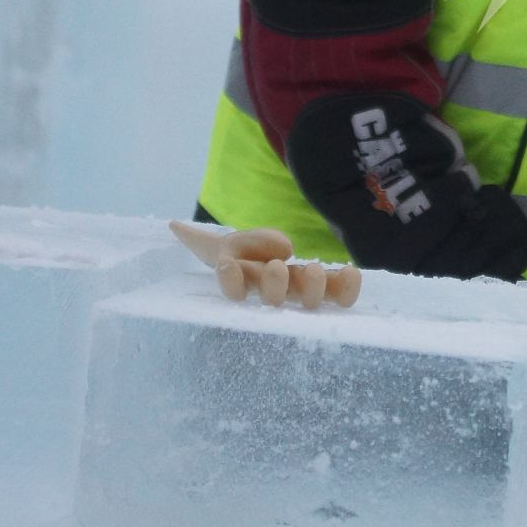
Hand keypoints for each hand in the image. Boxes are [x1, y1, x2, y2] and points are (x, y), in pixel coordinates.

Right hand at [169, 221, 362, 308]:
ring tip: (314, 267)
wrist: (272, 257)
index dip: (232, 282)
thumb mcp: (221, 241)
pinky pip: (338, 293)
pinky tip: (352, 272)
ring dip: (311, 287)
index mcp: (247, 282)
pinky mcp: (327, 285)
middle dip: (275, 286)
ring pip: (305, 299)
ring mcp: (300, 290)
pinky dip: (346, 287)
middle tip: (277, 266)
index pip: (234, 290)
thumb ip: (198, 237)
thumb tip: (174, 227)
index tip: (229, 264)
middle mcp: (273, 292)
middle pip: (272, 299)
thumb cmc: (242, 253)